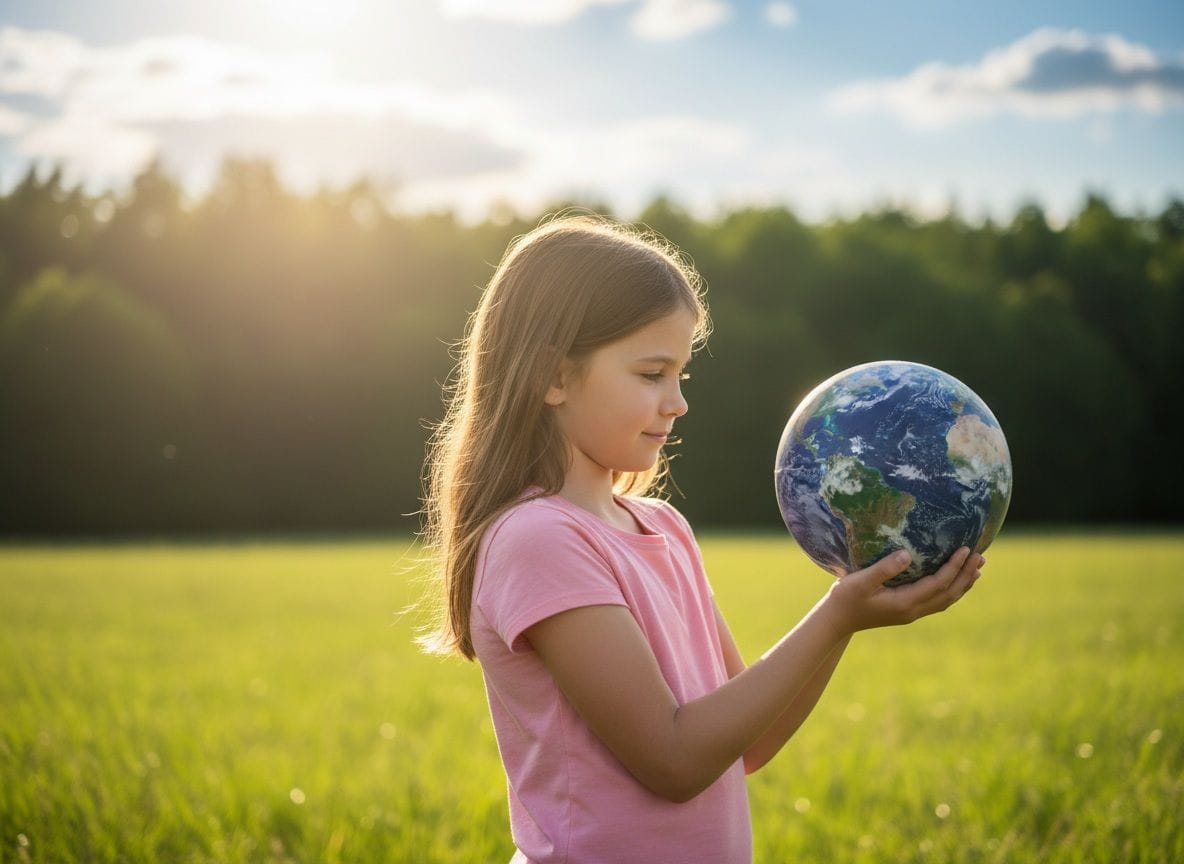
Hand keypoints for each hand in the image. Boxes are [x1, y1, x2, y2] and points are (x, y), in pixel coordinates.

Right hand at [818, 547, 983, 635]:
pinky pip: (938, 601)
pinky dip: (952, 590)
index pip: (939, 583)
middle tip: (981, 556)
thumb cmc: (845, 597)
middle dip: (966, 574)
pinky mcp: (908, 611)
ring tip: (977, 568)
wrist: (838, 620)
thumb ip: (884, 568)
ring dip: (963, 584)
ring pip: (946, 599)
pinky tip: (955, 581)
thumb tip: (907, 554)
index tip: (966, 549)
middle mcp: (913, 610)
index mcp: (905, 602)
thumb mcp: (860, 581)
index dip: (955, 567)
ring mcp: (912, 613)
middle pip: (949, 593)